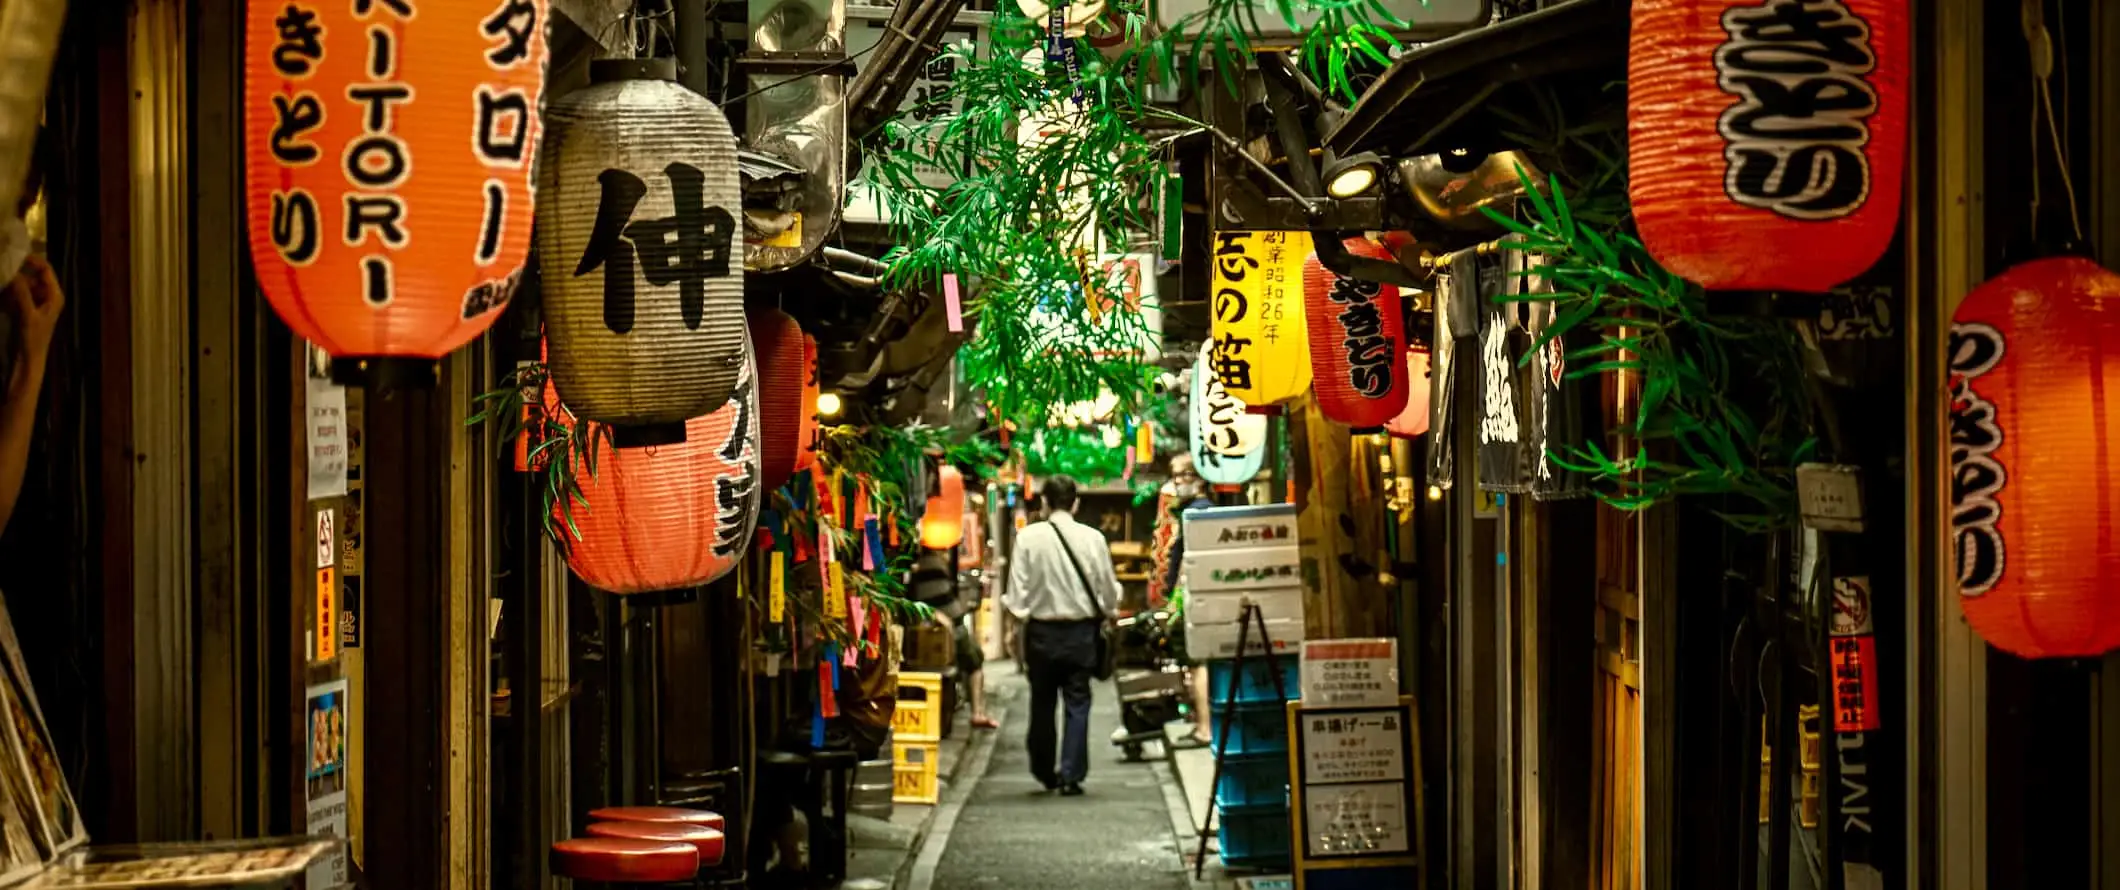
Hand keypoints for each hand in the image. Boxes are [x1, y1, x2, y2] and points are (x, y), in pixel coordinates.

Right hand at [7, 255, 62, 373]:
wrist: (28, 359)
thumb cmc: (33, 339)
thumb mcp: (28, 314)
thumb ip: (22, 293)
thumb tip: (14, 273)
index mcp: (54, 295)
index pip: (45, 270)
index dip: (31, 260)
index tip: (13, 254)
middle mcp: (47, 296)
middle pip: (31, 276)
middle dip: (17, 272)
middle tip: (1, 268)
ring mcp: (35, 302)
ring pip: (21, 285)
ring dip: (10, 283)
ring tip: (0, 283)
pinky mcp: (25, 309)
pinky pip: (15, 295)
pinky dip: (7, 294)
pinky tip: (0, 296)